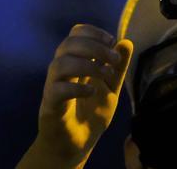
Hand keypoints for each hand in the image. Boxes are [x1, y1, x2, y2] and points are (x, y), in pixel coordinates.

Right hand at [33, 24, 132, 166]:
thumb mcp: (111, 87)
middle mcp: (61, 71)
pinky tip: (92, 91)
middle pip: (68, 44)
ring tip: (105, 74)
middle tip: (113, 59)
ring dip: (87, 64)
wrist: (77, 144)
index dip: (92, 32)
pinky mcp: (50, 106)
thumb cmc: (90, 113)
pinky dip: (76, 87)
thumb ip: (118, 67)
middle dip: (94, 47)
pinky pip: (56, 90)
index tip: (111, 41)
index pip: (75, 34)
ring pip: (59, 63)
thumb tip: (126, 42)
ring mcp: (53, 87)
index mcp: (74, 62)